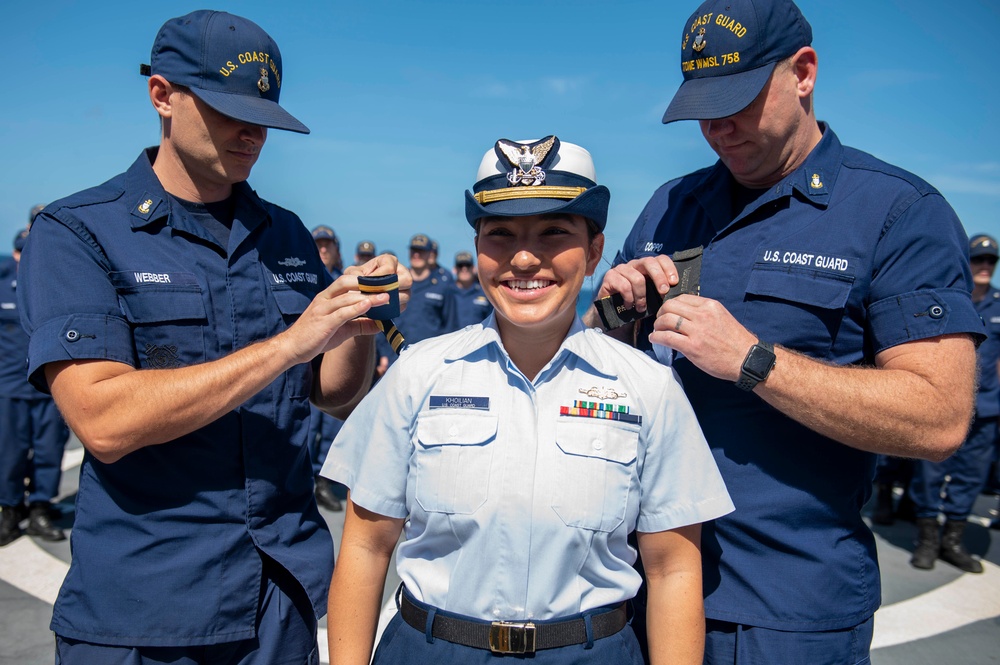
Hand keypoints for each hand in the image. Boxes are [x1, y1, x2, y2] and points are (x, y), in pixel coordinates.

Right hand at [280, 259, 409, 364]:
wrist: (292, 348)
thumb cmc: (316, 337)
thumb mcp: (342, 330)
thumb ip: (360, 325)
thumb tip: (381, 324)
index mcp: (328, 297)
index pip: (348, 282)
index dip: (366, 280)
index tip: (384, 282)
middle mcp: (325, 299)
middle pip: (347, 283)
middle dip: (369, 283)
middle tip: (388, 286)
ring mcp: (322, 309)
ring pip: (347, 297)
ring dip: (368, 296)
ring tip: (386, 297)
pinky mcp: (323, 322)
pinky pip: (341, 312)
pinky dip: (356, 308)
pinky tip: (369, 306)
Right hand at [597, 256, 677, 314]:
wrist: (614, 312)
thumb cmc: (635, 302)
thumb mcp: (651, 296)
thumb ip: (661, 290)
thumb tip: (676, 291)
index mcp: (647, 266)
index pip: (660, 259)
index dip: (669, 268)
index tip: (674, 282)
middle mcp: (634, 264)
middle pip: (649, 262)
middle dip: (659, 277)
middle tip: (663, 292)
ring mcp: (621, 269)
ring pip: (637, 278)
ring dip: (641, 296)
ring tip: (641, 308)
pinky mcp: (610, 276)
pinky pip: (624, 286)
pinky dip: (629, 298)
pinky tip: (629, 306)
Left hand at [650, 294, 757, 381]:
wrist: (746, 359)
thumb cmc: (735, 341)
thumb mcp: (721, 317)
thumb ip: (704, 313)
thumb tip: (685, 314)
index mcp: (710, 306)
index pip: (682, 298)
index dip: (670, 305)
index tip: (667, 312)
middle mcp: (703, 315)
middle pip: (670, 306)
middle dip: (661, 313)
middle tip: (659, 321)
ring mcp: (697, 331)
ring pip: (666, 320)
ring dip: (657, 325)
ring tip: (657, 331)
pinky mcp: (692, 347)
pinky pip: (667, 338)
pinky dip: (657, 337)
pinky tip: (655, 339)